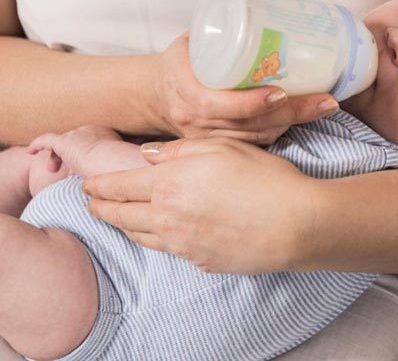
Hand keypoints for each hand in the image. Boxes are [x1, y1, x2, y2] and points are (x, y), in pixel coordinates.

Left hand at [28, 126, 121, 177]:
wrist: (114, 162)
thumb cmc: (120, 170)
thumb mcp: (115, 168)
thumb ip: (107, 170)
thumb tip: (102, 184)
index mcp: (107, 135)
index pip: (90, 144)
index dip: (84, 158)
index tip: (82, 174)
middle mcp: (92, 131)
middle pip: (76, 143)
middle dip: (71, 158)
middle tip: (69, 174)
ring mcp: (77, 134)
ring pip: (62, 143)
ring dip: (57, 156)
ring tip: (52, 169)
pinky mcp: (64, 141)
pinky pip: (46, 140)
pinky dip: (38, 144)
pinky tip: (30, 151)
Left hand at [83, 138, 320, 273]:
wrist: (297, 225)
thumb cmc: (266, 179)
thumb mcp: (224, 148)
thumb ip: (179, 150)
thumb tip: (148, 155)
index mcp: (170, 184)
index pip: (119, 185)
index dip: (98, 185)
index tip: (88, 183)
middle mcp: (167, 217)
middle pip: (119, 215)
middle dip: (100, 207)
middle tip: (91, 203)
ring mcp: (182, 244)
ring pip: (138, 236)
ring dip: (122, 226)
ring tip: (118, 218)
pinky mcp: (200, 262)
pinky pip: (167, 250)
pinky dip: (154, 239)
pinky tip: (160, 233)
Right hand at [147, 0, 337, 144]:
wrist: (157, 95)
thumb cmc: (182, 61)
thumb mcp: (196, 33)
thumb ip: (227, 10)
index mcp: (185, 89)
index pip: (217, 103)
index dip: (250, 101)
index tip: (280, 92)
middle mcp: (195, 120)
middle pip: (248, 124)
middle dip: (291, 114)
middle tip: (326, 100)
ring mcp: (208, 138)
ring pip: (256, 137)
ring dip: (293, 123)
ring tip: (324, 106)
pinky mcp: (221, 148)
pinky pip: (255, 144)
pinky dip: (281, 131)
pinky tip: (305, 118)